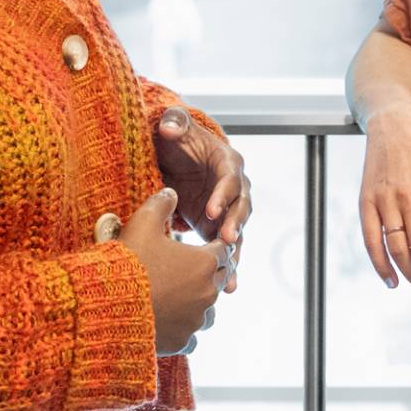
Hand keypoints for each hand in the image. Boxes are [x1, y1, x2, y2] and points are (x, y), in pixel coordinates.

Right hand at [115, 188, 231, 355]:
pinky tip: (173, 322)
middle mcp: (207, 292)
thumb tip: (172, 191)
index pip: (223, 250)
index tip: (205, 245)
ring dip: (200, 303)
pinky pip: (193, 336)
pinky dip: (186, 329)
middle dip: (209, 273)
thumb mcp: (142, 223)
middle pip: (219, 279)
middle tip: (194, 269)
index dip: (214, 246)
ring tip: (183, 298)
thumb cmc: (129, 263)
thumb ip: (161, 203)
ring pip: (209, 311)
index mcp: (204, 262)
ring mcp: (196, 319)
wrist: (109, 306)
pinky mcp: (183, 340)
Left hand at [154, 105, 251, 293]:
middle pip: (241, 207)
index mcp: (228, 162)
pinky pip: (228, 247)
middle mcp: (236, 186)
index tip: (210, 211)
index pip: (230, 180)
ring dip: (235, 251)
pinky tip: (230, 287)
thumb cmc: (177, 139)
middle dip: (234, 225)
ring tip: (230, 276)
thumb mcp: (174, 127)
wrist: (176, 156)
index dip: (222, 196)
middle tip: (226, 241)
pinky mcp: (220, 225)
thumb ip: (173, 122)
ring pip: (238, 231)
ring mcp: (230, 208)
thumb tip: (168, 127)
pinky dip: (230, 266)